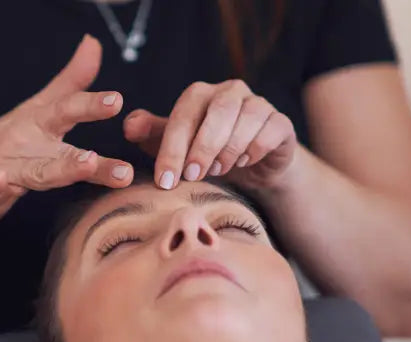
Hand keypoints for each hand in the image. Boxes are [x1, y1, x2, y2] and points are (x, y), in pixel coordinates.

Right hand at [0, 35, 132, 221]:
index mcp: (40, 125)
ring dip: (60, 169)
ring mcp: (5, 168)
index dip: (91, 106)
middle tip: (110, 159)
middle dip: (87, 151)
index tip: (117, 101)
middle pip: (60, 148)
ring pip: (38, 172)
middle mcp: (26, 144)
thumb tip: (93, 43)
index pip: (68, 111)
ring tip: (84, 163)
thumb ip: (70, 81)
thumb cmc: (2, 140)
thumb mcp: (37, 108)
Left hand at [123, 80, 296, 192]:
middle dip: (202, 147)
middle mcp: (231, 92)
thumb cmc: (207, 153)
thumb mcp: (177, 146)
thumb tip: (129, 126)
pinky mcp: (281, 123)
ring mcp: (259, 104)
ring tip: (218, 170)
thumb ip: (153, 135)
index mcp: (201, 95)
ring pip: (247, 119)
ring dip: (229, 150)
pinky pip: (271, 131)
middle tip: (192, 176)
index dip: (173, 148)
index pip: (184, 115)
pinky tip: (244, 163)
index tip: (165, 180)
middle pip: (218, 112)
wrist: (252, 166)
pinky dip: (255, 149)